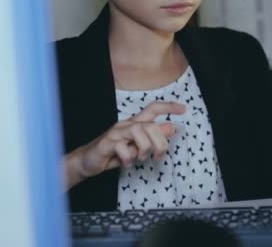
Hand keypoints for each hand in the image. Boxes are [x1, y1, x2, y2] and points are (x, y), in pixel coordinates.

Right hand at [64, 101, 185, 189]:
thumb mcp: (137, 146)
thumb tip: (172, 128)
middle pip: (150, 125)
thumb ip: (154, 137)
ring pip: (138, 132)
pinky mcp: (107, 144)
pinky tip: (126, 164)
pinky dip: (128, 159)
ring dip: (144, 149)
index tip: (183, 109)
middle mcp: (126, 125)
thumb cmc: (114, 153)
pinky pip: (123, 148)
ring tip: (140, 159)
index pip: (153, 108)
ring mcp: (116, 133)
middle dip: (160, 142)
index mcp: (134, 123)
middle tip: (158, 157)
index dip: (168, 107)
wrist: (87, 161)